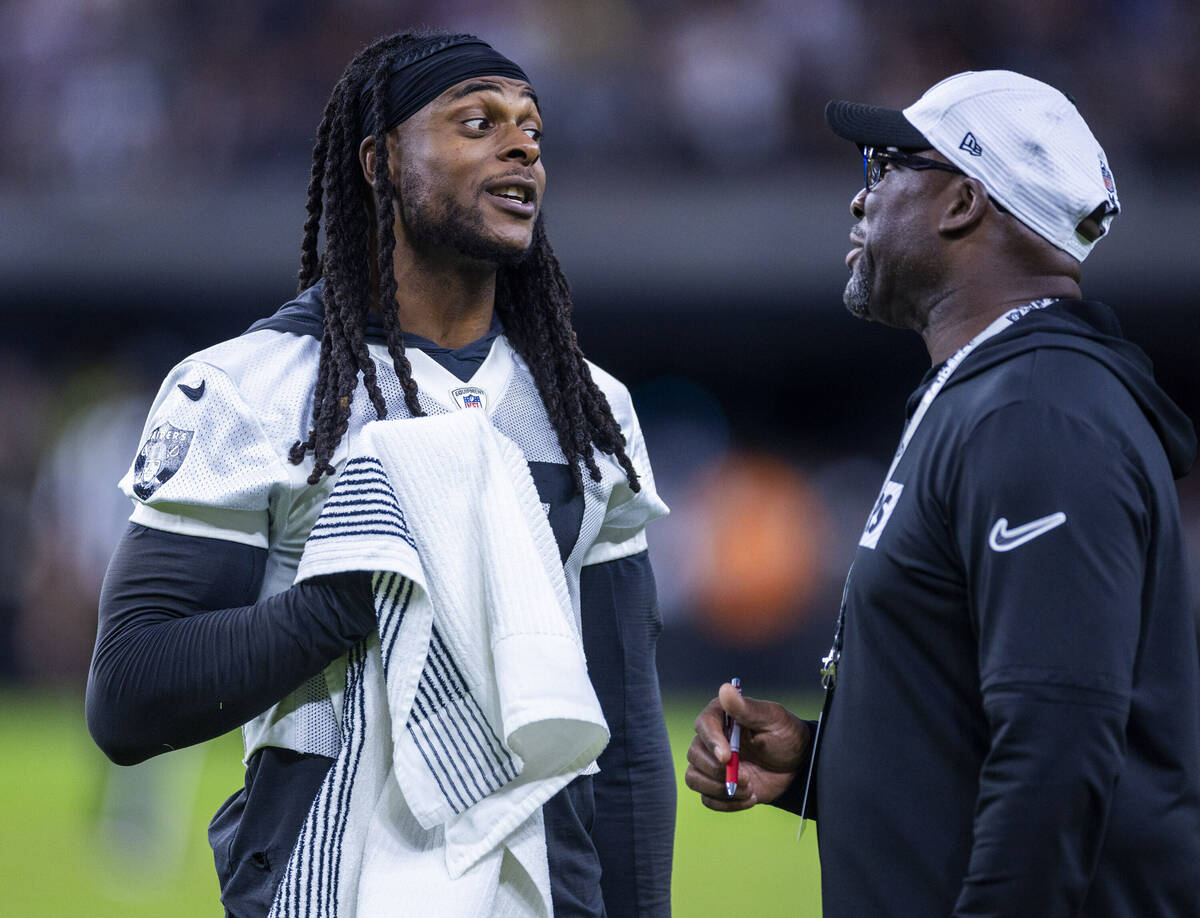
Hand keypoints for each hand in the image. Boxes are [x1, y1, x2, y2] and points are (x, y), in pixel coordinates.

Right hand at [684, 682, 810, 811]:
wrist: (797, 766)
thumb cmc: (786, 735)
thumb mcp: (772, 719)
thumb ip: (747, 708)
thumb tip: (725, 689)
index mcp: (721, 717)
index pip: (703, 725)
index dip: (711, 741)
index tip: (727, 757)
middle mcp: (711, 740)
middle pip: (694, 754)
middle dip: (718, 771)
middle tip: (747, 777)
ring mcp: (712, 764)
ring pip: (694, 778)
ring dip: (719, 789)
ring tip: (750, 789)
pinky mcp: (717, 786)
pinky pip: (707, 799)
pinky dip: (727, 804)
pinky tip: (750, 798)